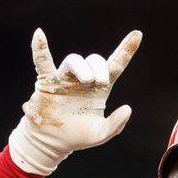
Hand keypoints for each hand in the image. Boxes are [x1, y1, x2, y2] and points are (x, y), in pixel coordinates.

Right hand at [8, 28, 141, 174]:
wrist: (52, 143)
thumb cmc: (78, 136)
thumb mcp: (101, 134)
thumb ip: (116, 124)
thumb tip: (128, 108)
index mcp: (100, 88)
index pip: (116, 64)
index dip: (127, 50)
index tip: (137, 34)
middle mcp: (83, 79)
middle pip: (95, 60)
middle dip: (100, 67)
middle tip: (100, 82)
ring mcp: (65, 78)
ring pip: (74, 60)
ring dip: (82, 67)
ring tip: (87, 80)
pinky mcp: (47, 81)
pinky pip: (43, 61)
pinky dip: (40, 48)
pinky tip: (39, 35)